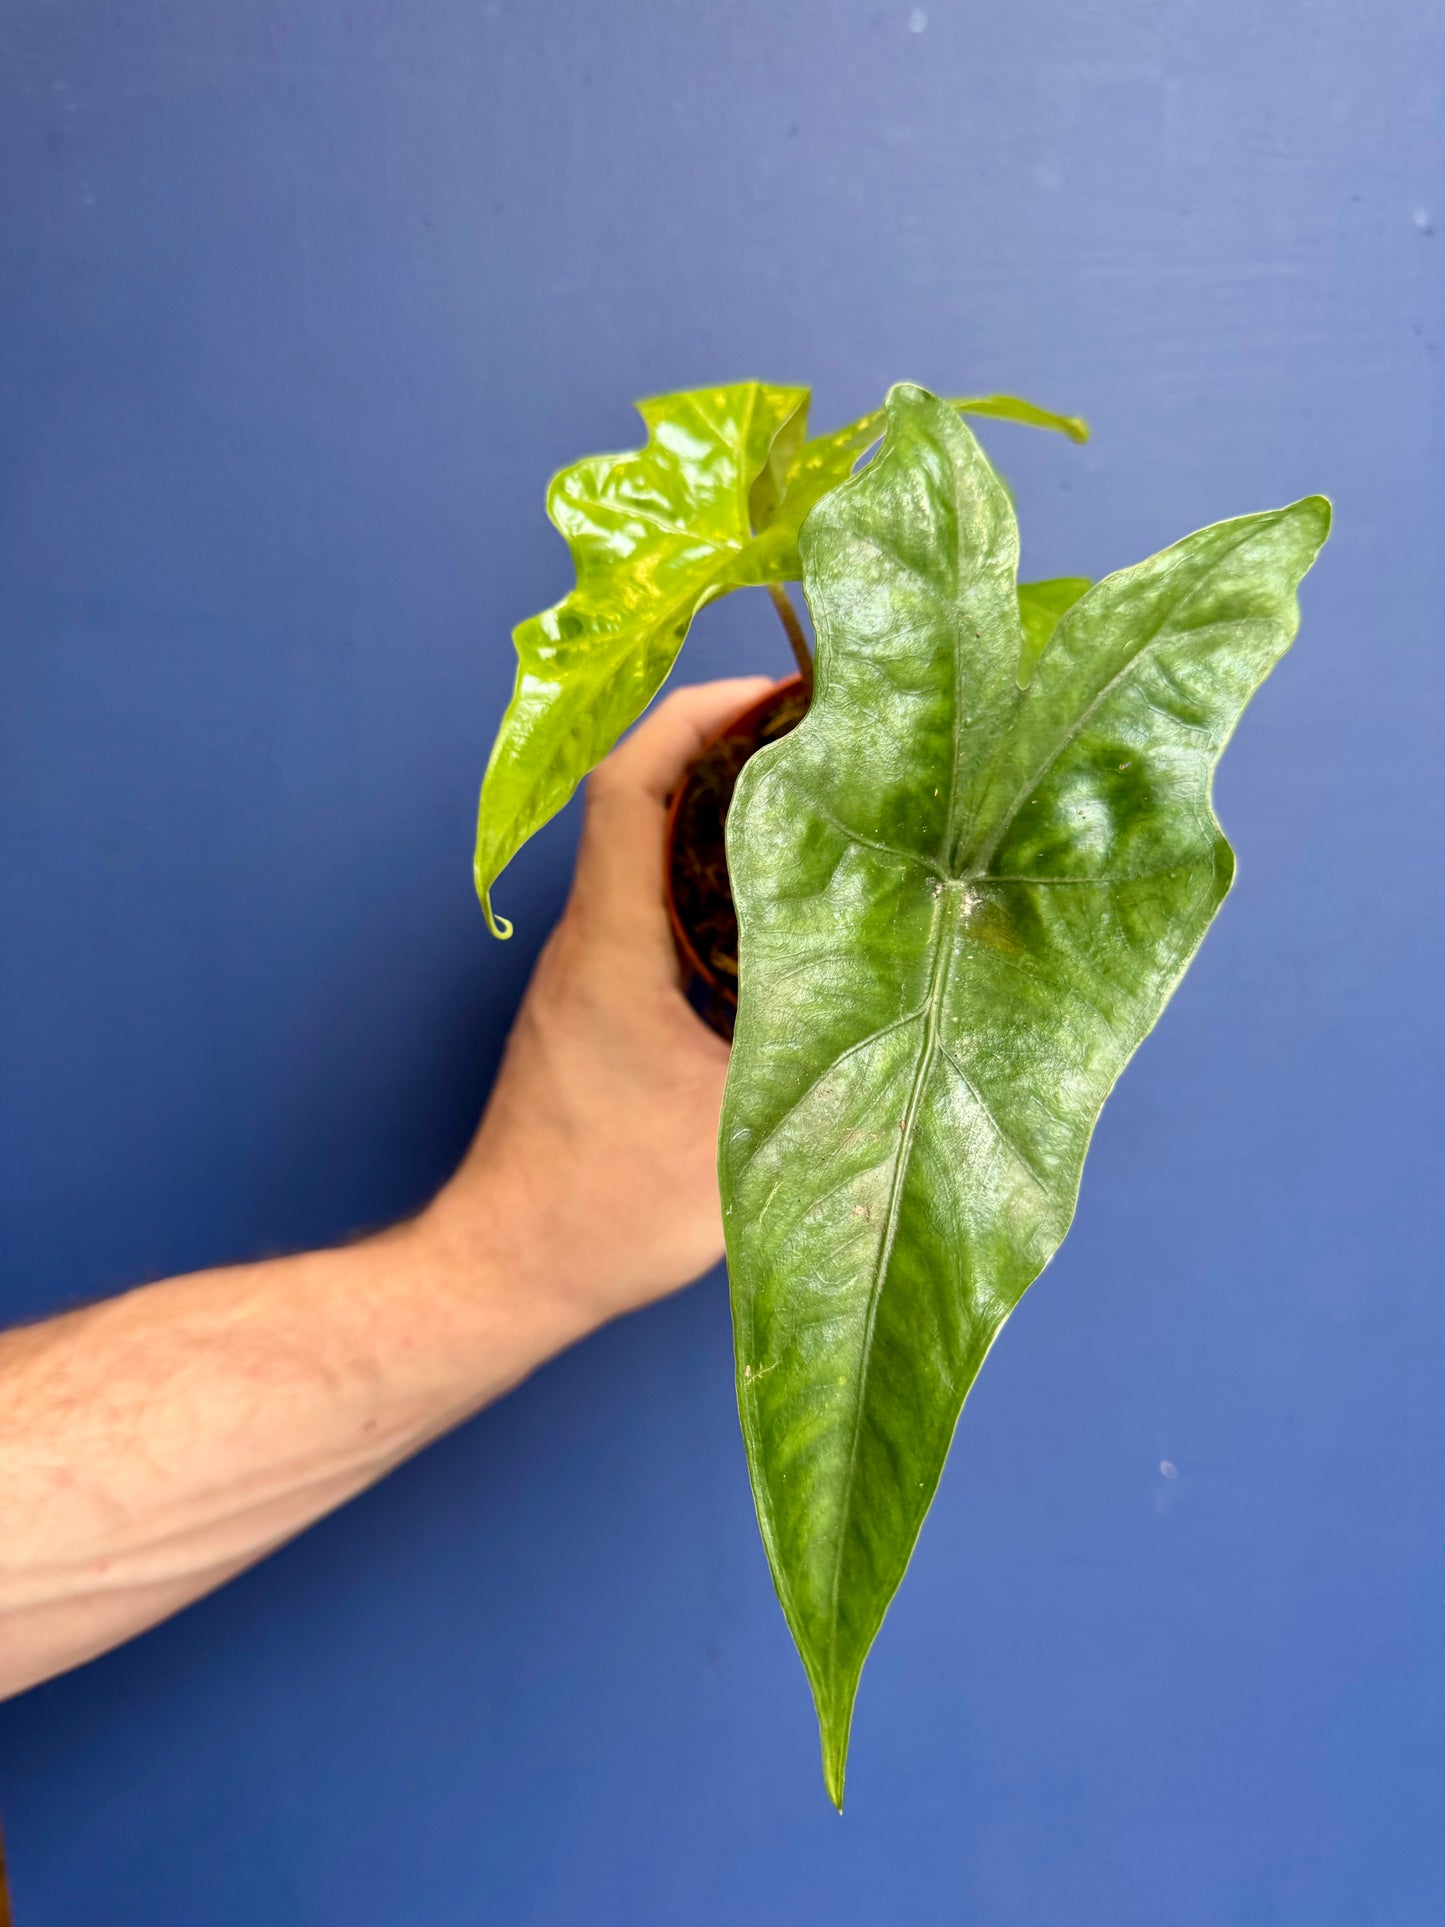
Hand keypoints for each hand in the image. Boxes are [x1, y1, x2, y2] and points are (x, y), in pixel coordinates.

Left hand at [425, 677, 774, 1340]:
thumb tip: (910, 1002)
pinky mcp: (593, 1008)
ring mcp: (585, 973)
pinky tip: (779, 909)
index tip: (778, 689)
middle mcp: (589, 940)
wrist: (505, 1268)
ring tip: (815, 803)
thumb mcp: (737, 1135)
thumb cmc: (604, 1208)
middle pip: (642, 796)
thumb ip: (819, 1061)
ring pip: (646, 852)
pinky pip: (650, 904)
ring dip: (719, 810)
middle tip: (822, 735)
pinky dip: (710, 875)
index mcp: (613, 944)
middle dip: (727, 744)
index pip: (634, 782)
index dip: (700, 715)